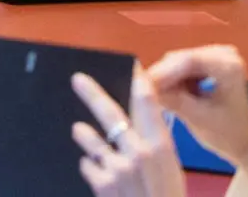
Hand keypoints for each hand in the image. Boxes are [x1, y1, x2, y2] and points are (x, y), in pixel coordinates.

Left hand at [71, 67, 185, 196]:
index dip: (138, 82)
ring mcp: (117, 167)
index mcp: (161, 147)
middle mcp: (138, 152)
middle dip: (93, 94)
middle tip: (77, 78)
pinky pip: (88, 165)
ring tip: (80, 130)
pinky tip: (100, 173)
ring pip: (91, 139)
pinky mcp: (101, 183)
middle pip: (111, 114)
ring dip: (85, 135)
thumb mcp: (171, 170)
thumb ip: (153, 146)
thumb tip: (132, 125)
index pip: (148, 105)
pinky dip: (92, 166)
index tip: (130, 65)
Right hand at [147, 45, 247, 179]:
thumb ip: (173, 100)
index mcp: (229, 66)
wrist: (243, 140)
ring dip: (165, 80)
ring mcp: (215, 56)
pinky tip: (169, 95)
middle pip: (180, 59)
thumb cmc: (227, 133)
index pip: (188, 61)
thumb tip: (143, 89)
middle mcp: (223, 54)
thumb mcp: (199, 119)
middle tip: (141, 94)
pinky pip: (179, 67)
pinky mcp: (206, 61)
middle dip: (161, 77)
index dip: (162, 72)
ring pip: (176, 63)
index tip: (141, 86)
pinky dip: (172, 81)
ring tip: (155, 97)